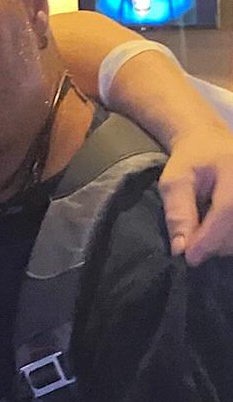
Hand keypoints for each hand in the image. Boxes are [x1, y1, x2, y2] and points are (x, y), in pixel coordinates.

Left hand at [158, 126, 232, 264]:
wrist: (211, 144)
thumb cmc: (190, 162)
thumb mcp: (174, 182)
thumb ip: (178, 213)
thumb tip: (182, 249)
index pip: (227, 210)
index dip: (209, 238)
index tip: (190, 257)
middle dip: (215, 245)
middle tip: (192, 246)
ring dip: (224, 244)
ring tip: (204, 237)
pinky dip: (230, 239)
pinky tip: (218, 233)